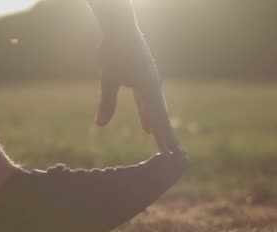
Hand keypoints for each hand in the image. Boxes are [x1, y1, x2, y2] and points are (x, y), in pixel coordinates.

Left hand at [96, 33, 184, 153]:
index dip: (166, 138)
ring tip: (163, 147)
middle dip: (167, 138)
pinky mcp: (144, 79)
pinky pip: (149, 104)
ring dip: (159, 130)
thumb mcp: (108, 78)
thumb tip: (100, 126)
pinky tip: (147, 127)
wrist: (120, 28)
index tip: (174, 154)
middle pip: (162, 118)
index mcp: (149, 89)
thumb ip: (107, 103)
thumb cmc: (114, 51)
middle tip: (176, 158)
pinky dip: (149, 117)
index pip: (159, 119)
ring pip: (156, 112)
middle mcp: (154, 87)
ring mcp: (150, 83)